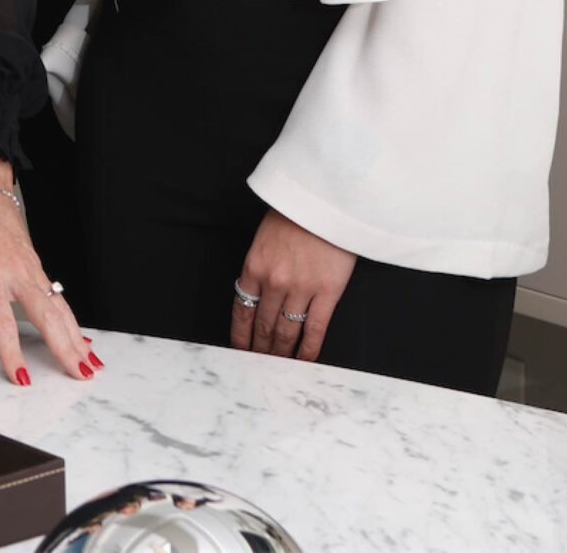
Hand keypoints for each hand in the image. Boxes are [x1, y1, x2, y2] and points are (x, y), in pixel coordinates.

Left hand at [0, 151, 96, 384]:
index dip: (12, 354)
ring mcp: (31, 270)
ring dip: (77, 338)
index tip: (22, 377)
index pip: (3, 325)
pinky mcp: (38, 266)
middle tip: (80, 374)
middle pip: (46, 318)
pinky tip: (83, 338)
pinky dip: (72, 320)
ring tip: (91, 364)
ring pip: (60, 309)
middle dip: (65, 348)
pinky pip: (59, 298)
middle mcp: (15, 275)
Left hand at [231, 207, 354, 361]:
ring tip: (279, 366)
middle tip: (259, 365)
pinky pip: (315, 329)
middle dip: (259, 348)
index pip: (241, 310)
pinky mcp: (327, 293)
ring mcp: (300, 289)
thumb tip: (257, 292)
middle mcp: (273, 282)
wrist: (327, 200)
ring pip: (285, 331)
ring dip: (281, 352)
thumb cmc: (296, 213)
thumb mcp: (264, 237)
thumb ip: (259, 265)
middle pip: (262, 325)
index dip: (240, 335)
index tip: (239, 350)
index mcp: (253, 266)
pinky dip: (307, 349)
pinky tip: (303, 360)